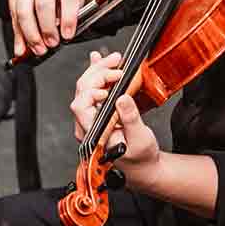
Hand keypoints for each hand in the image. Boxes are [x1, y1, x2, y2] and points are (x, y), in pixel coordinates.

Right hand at [8, 0, 109, 57]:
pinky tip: (22, 47)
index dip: (68, 17)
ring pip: (23, 9)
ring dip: (30, 33)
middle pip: (42, 3)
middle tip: (52, 44)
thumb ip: (74, 6)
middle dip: (46, 28)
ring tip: (39, 49)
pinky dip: (17, 32)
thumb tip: (62, 32)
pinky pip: (13, 11)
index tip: (68, 35)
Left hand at [70, 52, 160, 171]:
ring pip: (87, 88)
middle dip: (98, 74)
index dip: (92, 91)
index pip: (81, 107)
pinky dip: (98, 75)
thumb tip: (122, 98)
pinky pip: (94, 90)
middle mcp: (87, 125)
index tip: (111, 85)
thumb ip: (131, 119)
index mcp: (93, 135)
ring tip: (113, 59)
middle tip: (116, 64)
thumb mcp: (140, 139)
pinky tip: (100, 62)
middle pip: (83, 92)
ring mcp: (92, 118)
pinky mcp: (99, 112)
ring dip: (99, 71)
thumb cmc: (140, 158)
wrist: (143, 165)